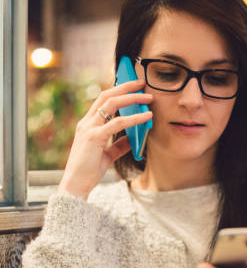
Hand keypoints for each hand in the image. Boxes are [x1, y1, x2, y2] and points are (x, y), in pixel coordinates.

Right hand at [57, 80, 152, 198]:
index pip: (103, 100)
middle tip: (142, 82)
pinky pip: (118, 123)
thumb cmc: (89, 171)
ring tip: (148, 98)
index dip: (118, 91)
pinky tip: (146, 118)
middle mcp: (87, 122)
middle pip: (106, 95)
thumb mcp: (107, 156)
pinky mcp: (94, 137)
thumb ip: (118, 146)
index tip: (133, 87)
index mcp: (88, 124)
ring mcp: (89, 128)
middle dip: (125, 87)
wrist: (76, 185)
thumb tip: (132, 139)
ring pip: (112, 104)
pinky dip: (134, 118)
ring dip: (132, 99)